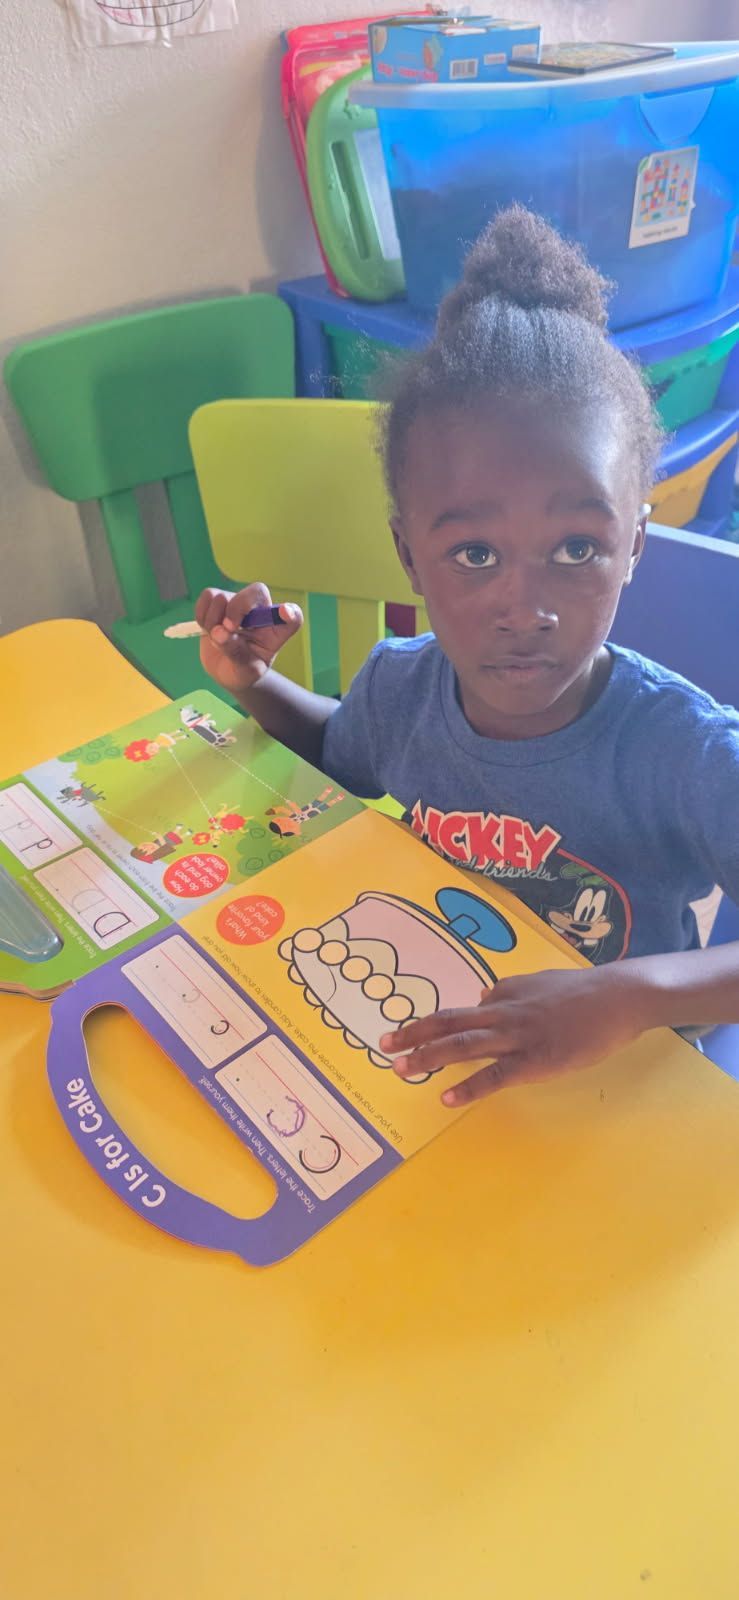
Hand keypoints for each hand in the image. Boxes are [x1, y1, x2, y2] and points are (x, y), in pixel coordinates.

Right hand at [196, 583, 302, 696]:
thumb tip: (220, 632)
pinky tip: (206, 628)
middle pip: (257, 591)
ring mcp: (239, 604)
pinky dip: (202, 613)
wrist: (226, 669)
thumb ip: (237, 653)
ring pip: (223, 596)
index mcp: (276, 632)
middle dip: (238, 608)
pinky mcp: (220, 602)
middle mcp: (260, 612)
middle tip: (229, 628)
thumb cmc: (243, 671)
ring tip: (215, 637)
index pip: (293, 617)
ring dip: (213, 618)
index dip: (291, 612)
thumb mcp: (246, 671)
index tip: (285, 613)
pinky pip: (208, 596)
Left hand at [380, 965, 653, 1106]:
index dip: (426, 1023)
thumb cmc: (583, 992)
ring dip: (430, 1056)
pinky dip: (470, 1086)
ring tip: (402, 1068)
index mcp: (504, 997)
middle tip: (383, 1046)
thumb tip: (482, 995)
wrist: (619, 997)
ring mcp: (520, 1036)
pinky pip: (497, 1075)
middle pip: (450, 1023)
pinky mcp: (539, 1060)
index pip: (457, 1012)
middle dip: (414, 1035)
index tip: (400, 1033)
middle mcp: (505, 1014)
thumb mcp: (538, 982)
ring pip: (466, 1045)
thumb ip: (509, 989)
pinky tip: (447, 1097)